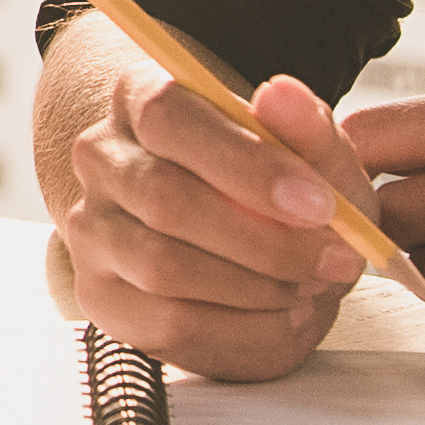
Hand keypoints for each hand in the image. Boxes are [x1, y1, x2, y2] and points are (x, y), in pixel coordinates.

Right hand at [33, 27, 366, 381]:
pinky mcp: (100, 296)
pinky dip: (242, 329)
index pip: (169, 117)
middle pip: (163, 198)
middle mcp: (101, 157)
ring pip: (162, 267)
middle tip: (333, 261)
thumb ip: (307, 127)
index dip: (247, 164)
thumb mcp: (312, 156)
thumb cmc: (275, 190)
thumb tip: (282, 94)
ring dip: (255, 288)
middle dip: (264, 241)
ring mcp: (91, 229)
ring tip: (309, 287)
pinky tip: (280, 316)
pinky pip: (167, 323)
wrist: (246, 243)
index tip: (320, 204)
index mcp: (141, 98)